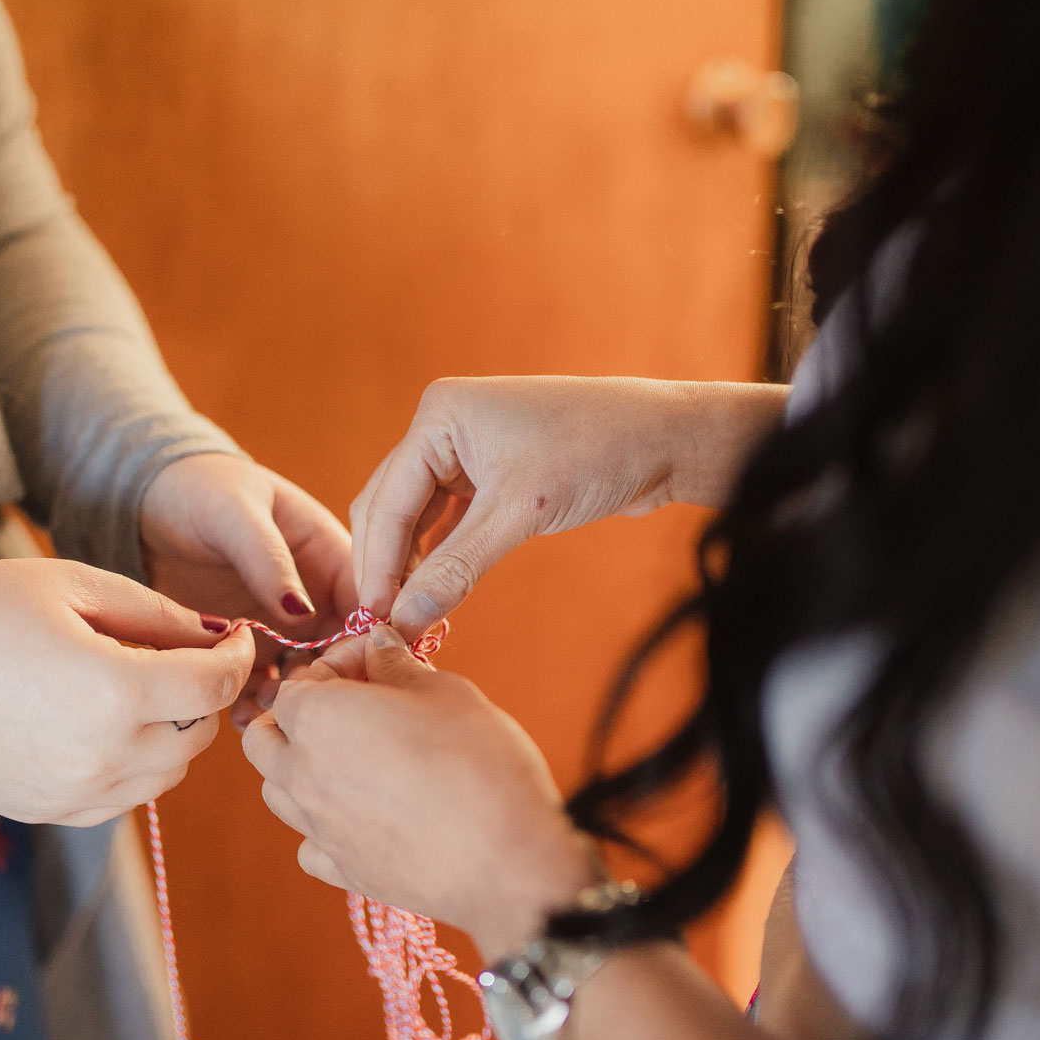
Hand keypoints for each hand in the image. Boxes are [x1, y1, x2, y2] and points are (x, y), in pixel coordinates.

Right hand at [0, 557, 255, 825]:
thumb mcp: (76, 588)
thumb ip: (158, 615)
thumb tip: (218, 637)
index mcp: (115, 691)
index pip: (217, 685)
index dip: (237, 656)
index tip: (232, 636)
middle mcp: (107, 754)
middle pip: (201, 732)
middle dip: (201, 692)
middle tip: (173, 656)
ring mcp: (80, 792)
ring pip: (170, 772)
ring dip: (172, 732)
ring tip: (133, 689)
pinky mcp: (56, 811)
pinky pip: (128, 797)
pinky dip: (136, 765)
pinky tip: (104, 726)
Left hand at [140, 452, 356, 723]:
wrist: (148, 503)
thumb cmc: (202, 489)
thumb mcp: (238, 513)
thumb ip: (270, 560)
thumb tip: (302, 612)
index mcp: (331, 557)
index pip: (369, 602)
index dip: (369, 638)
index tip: (349, 670)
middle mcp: (315, 599)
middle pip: (342, 652)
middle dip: (328, 681)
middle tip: (302, 702)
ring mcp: (281, 629)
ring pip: (303, 677)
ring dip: (292, 701)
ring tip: (267, 715)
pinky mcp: (245, 650)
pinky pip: (259, 686)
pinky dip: (253, 705)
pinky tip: (238, 718)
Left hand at [241, 624, 600, 958]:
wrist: (507, 863)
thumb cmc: (480, 764)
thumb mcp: (446, 692)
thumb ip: (398, 666)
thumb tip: (378, 648)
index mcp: (318, 719)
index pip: (298, 681)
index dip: (337, 664)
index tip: (376, 661)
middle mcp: (302, 774)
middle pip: (265, 738)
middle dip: (296, 716)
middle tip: (354, 707)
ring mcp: (317, 829)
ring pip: (278, 791)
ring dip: (301, 767)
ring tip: (356, 758)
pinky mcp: (341, 872)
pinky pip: (309, 842)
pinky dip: (323, 825)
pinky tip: (363, 814)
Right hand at [349, 376, 787, 632]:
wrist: (666, 439)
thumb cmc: (596, 452)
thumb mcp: (520, 513)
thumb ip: (457, 567)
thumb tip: (406, 619)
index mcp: (438, 415)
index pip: (388, 499)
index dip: (379, 564)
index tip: (373, 618)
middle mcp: (444, 427)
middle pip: (392, 506)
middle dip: (387, 565)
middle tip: (383, 625)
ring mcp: (467, 450)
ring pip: (417, 517)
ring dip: (411, 564)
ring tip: (408, 616)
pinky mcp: (492, 474)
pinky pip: (448, 521)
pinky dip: (440, 556)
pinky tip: (436, 592)